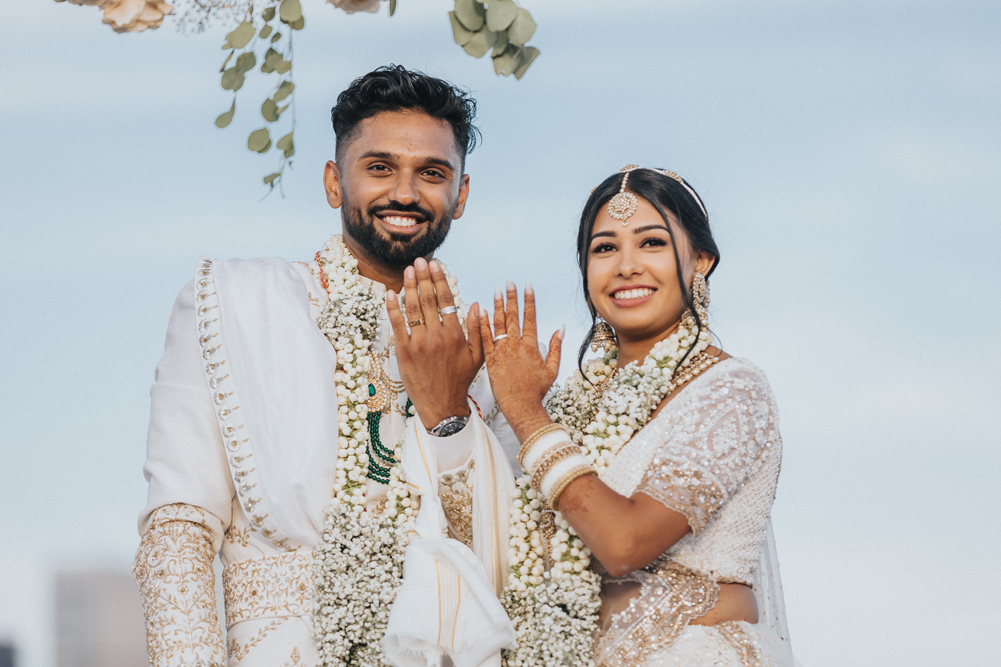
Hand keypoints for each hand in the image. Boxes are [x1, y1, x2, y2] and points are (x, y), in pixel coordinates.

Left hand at [386, 257, 483, 428]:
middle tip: (418, 261)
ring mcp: (419, 344)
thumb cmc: (460, 380)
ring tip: (407, 271)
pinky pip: (397, 326)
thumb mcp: (477, 356)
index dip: (439, 280)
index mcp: (455, 335)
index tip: (435, 265)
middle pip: (428, 299)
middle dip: (423, 277)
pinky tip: (390, 293)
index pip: (446, 300)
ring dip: (409, 287)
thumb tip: (476, 304)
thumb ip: (477, 329)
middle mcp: (437, 336)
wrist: (443, 406)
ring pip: (412, 309)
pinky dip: (393, 308)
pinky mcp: (403, 353)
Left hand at [478, 281, 563, 440]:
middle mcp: (516, 346)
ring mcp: (502, 352)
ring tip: (496, 291)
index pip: (530, 317)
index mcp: (531, 346)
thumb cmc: (537, 391)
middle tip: (509, 282)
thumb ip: (555, 347)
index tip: (527, 287)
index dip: (528, 300)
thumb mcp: (552, 369)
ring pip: (499, 324)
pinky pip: (485, 338)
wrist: (521, 407)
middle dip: (512, 297)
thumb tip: (560, 328)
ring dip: (497, 306)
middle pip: (514, 316)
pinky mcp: (490, 360)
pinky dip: (482, 324)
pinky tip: (481, 311)